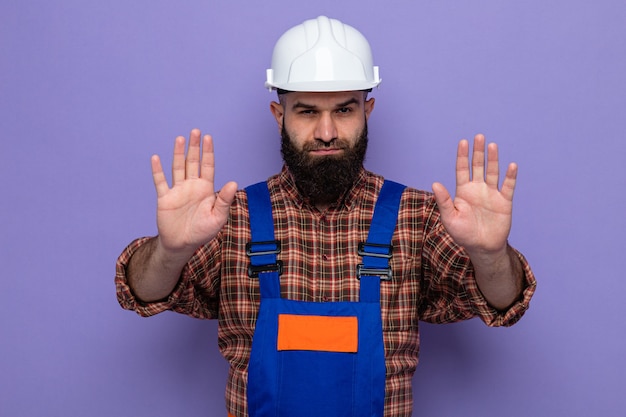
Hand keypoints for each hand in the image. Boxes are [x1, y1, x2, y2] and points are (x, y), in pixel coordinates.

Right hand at [151, 129, 237, 255]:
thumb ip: (225, 200)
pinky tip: (156, 158)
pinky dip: (157, 171)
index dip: (207, 152)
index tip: (208, 137)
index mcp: (206, 189)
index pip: (208, 166)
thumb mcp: (218, 217)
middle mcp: (192, 186)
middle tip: (195, 131)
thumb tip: (234, 182)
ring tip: (180, 139)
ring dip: (178, 154)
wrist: (183, 244)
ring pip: (178, 168)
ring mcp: (178, 191)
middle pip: (193, 162)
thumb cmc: (202, 231)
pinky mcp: (165, 198)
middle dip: (194, 147)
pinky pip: (160, 182)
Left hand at [432, 134, 516, 258]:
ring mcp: (491, 194)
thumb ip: (444, 201)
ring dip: (493, 159)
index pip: (462, 169)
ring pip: (492, 172)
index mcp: (463, 191)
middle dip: (478, 152)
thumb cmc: (463, 234)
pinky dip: (510, 176)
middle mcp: (477, 189)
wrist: (482, 247)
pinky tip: (511, 166)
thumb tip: (435, 183)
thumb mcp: (450, 218)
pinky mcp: (504, 202)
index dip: (462, 156)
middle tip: (479, 137)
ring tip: (492, 145)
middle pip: (478, 166)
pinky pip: (508, 187)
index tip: (463, 142)